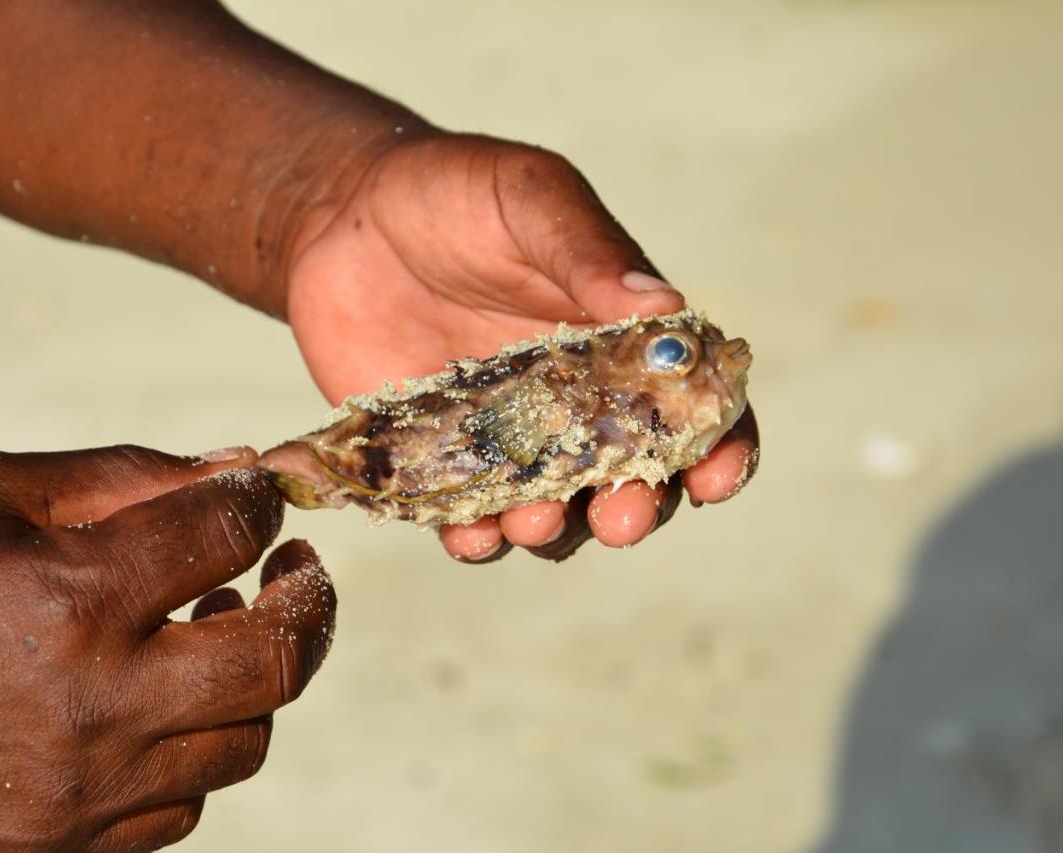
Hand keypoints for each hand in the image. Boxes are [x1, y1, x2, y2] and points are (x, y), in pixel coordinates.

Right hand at [0, 446, 335, 851]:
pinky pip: (188, 802)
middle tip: (298, 567)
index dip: (259, 501)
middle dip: (312, 600)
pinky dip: (199, 746)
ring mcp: (91, 787)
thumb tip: (235, 466)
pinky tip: (170, 704)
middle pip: (279, 656)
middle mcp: (100, 700)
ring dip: (256, 677)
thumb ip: (118, 474)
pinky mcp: (75, 844)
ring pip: (248, 738)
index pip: (230, 532)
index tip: (255, 499)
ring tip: (221, 630)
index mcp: (75, 596)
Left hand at [284, 132, 758, 560]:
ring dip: (558, 529)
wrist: (343, 215)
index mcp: (620, 340)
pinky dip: (475, 537)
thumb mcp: (528, 199)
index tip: (716, 472)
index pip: (692, 406)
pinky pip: (466, 517)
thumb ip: (588, 252)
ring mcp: (509, 438)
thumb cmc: (453, 193)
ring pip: (556, 511)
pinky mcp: (439, 461)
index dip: (718, 445)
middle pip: (632, 476)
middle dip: (639, 505)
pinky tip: (469, 533)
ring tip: (535, 519)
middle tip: (623, 512)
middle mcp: (576, 401)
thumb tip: (666, 307)